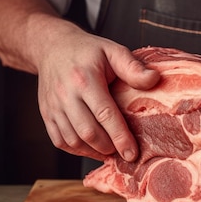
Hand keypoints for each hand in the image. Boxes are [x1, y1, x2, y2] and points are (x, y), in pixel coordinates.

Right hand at [36, 21, 159, 160]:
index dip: (120, 137)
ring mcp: (53, 107)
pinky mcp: (46, 115)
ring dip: (94, 152)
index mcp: (84, 79)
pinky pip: (60, 141)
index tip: (132, 153)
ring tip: (111, 151)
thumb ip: (133, 67)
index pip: (105, 114)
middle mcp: (66, 95)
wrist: (52, 48)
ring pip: (73, 140)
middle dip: (109, 147)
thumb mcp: (112, 51)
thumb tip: (154, 80)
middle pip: (88, 132)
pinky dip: (77, 150)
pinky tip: (92, 148)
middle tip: (124, 151)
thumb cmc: (86, 51)